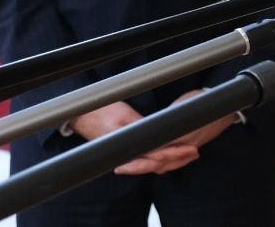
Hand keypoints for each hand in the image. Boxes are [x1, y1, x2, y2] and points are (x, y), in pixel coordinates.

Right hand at [69, 100, 199, 175]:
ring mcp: (124, 154)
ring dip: (170, 159)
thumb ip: (143, 126)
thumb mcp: (125, 116)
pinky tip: (169, 152)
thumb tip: (161, 134)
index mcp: (127, 148)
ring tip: (187, 153)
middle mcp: (126, 155)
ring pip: (152, 163)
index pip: (156, 155)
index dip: (175, 153)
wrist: (80, 114)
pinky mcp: (123, 151)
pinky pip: (144, 158)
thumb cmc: (101, 111)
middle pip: (157, 163)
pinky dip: (159, 157)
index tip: (189, 149)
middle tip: (194, 152)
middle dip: (177, 159)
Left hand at [111, 90, 234, 174]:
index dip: (141, 154)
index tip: (126, 157)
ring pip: (166, 165)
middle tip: (121, 168)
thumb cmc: (203, 101)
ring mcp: (188, 149)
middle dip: (139, 167)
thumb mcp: (183, 104)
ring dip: (148, 168)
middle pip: (158, 163)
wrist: (225, 108)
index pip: (157, 149)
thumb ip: (167, 118)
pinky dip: (162, 166)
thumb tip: (151, 125)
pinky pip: (173, 163)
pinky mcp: (190, 149)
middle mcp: (184, 145)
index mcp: (181, 135)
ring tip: (128, 168)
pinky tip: (151, 166)